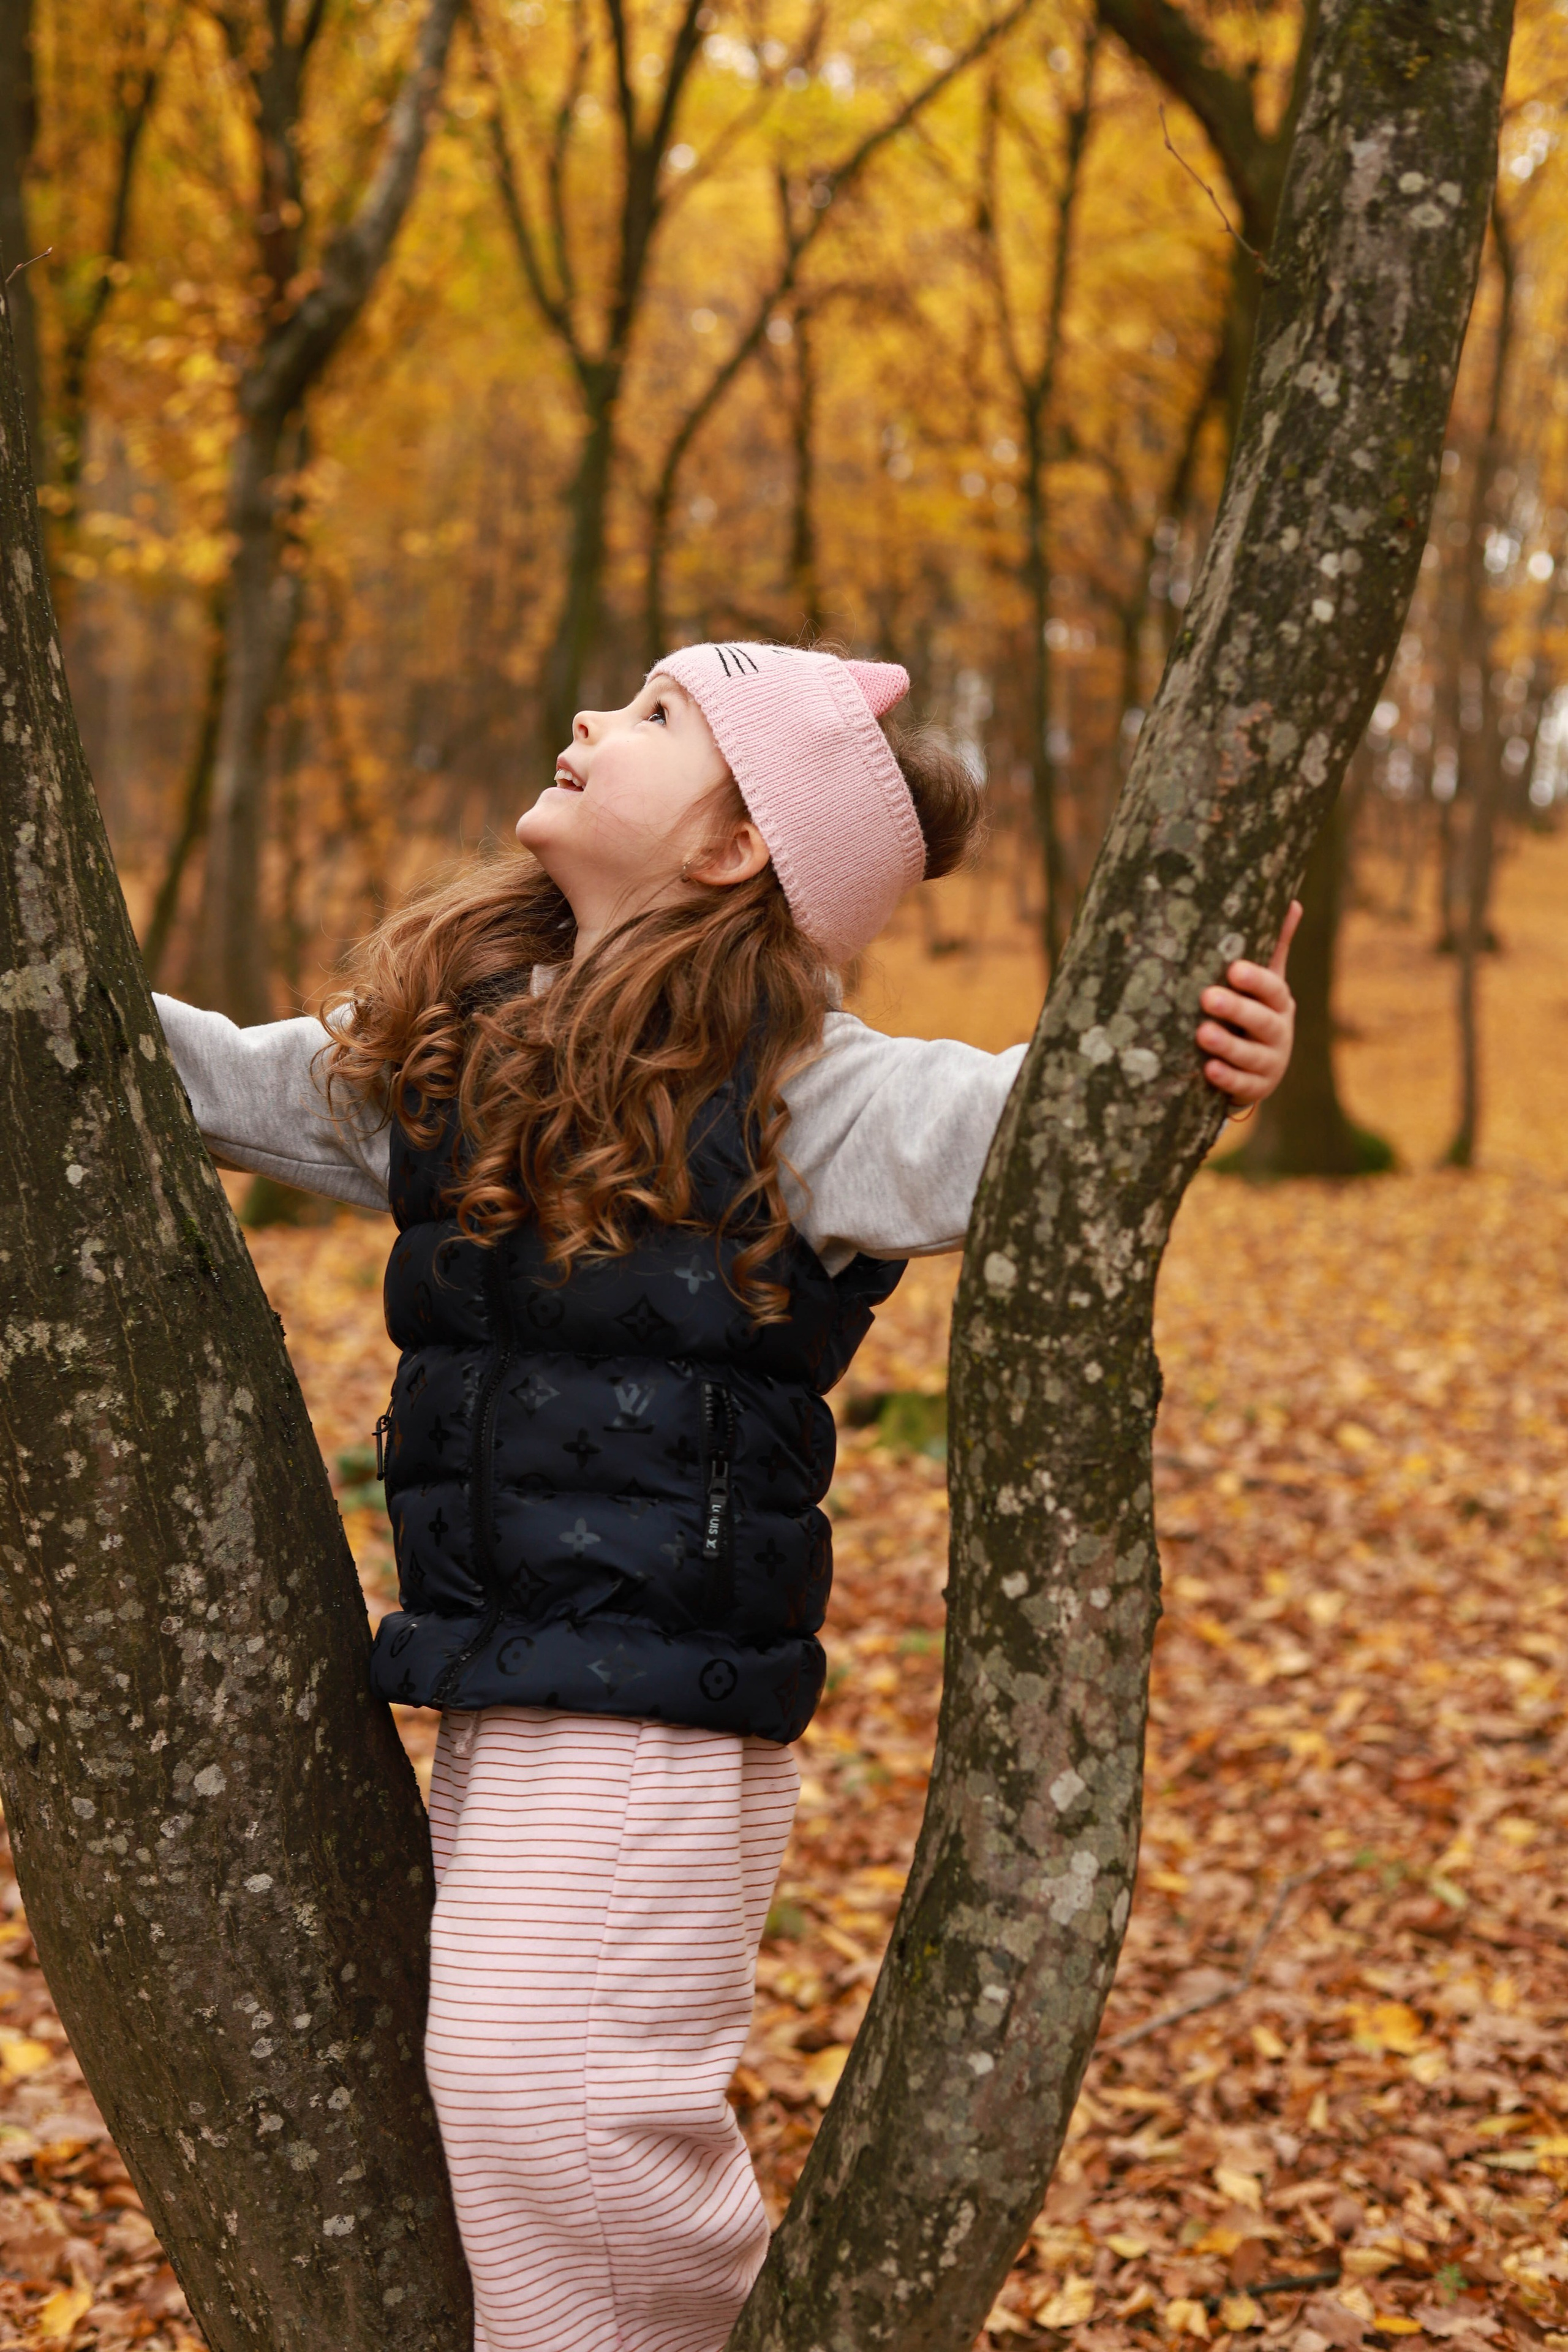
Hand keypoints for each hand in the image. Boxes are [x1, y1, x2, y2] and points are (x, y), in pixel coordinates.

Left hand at [1195, 901, 1300, 1108]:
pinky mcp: (1255, 1087)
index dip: (1256, 981)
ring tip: (1202, 1033)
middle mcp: (1279, 1032)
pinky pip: (1242, 1084)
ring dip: (1227, 1045)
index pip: (1273, 989)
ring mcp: (1270, 1063)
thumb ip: (1275, 946)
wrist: (1260, 1065)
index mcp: (1279, 1003)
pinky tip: (1208, 1070)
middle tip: (1207, 997)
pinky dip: (1226, 1078)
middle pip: (1262, 1021)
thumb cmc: (1256, 1011)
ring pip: (1251, 1055)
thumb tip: (1292, 901)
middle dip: (1236, 1009)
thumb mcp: (1266, 982)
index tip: (1233, 969)